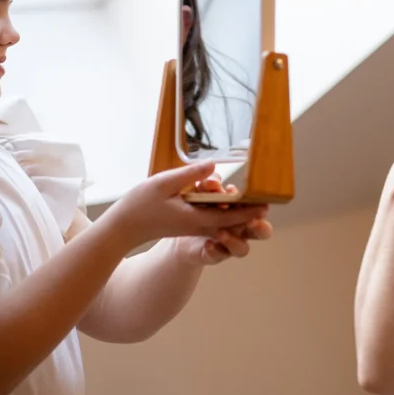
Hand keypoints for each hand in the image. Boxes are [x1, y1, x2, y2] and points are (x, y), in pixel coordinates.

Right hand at [103, 162, 267, 251]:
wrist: (124, 227)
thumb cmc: (140, 204)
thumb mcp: (164, 183)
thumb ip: (190, 176)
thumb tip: (215, 167)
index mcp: (195, 219)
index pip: (229, 216)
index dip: (249, 210)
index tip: (266, 205)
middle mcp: (198, 225)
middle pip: (230, 220)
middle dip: (249, 213)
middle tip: (269, 204)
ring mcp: (192, 226)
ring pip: (221, 221)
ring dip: (237, 212)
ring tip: (255, 201)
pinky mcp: (187, 224)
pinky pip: (211, 220)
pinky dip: (222, 211)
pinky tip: (228, 201)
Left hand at [174, 173, 272, 265]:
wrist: (179, 229)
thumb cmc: (199, 204)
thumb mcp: (202, 190)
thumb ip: (210, 185)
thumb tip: (213, 182)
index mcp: (243, 210)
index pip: (259, 208)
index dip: (259, 205)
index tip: (249, 199)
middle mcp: (242, 229)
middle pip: (263, 232)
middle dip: (260, 227)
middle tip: (251, 221)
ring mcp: (230, 245)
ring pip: (242, 249)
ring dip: (234, 240)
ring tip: (220, 232)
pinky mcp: (213, 255)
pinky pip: (218, 257)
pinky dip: (215, 251)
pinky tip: (208, 244)